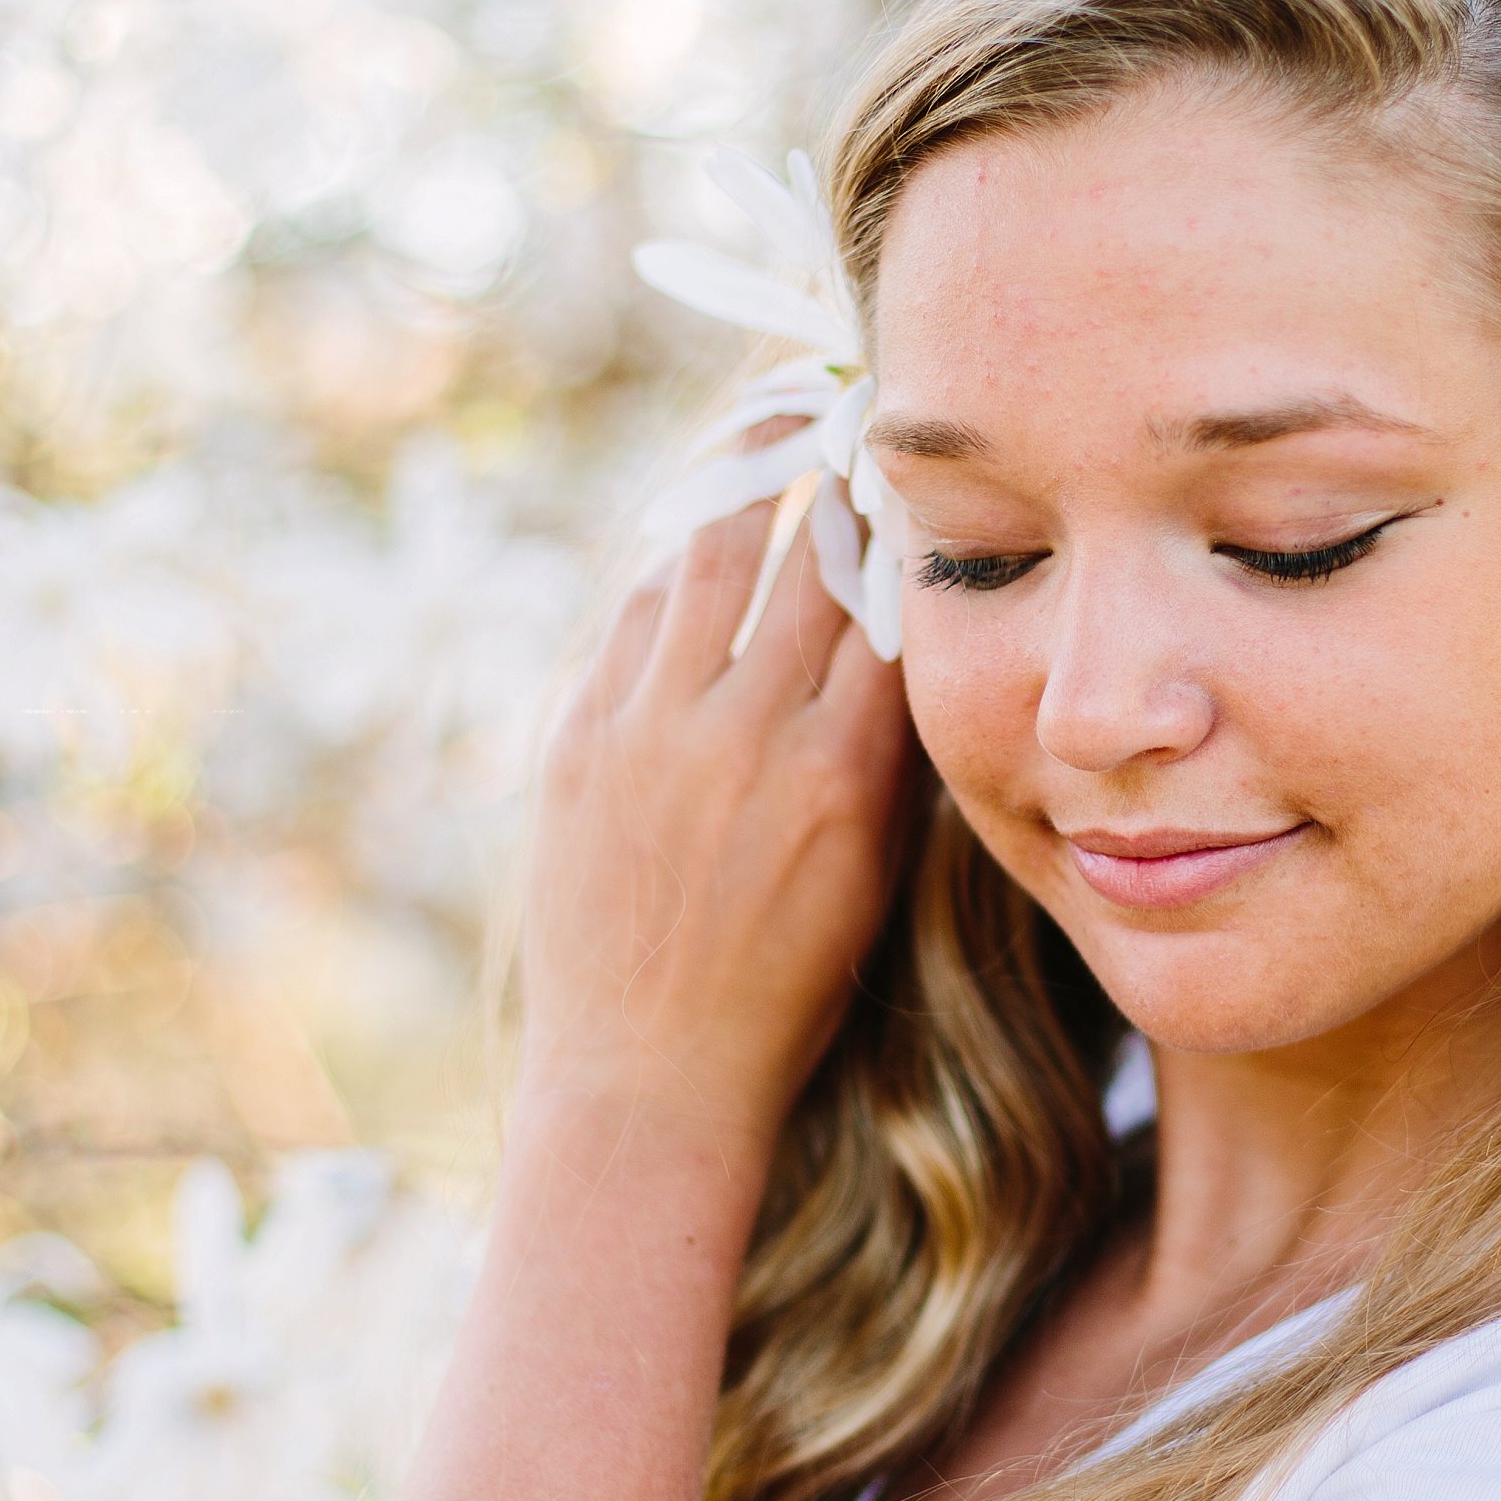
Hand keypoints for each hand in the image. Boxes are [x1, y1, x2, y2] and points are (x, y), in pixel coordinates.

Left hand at [517, 498, 909, 1144]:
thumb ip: (889, 753)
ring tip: (770, 437)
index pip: (892, 608)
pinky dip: (675, 574)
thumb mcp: (875, 874)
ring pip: (710, 560)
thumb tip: (904, 631)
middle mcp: (746, 736)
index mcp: (842, 774)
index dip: (909, 537)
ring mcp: (650, 732)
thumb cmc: (786, 986)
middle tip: (852, 429)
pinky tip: (698, 551)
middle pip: (805, 560)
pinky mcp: (578, 740)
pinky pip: (634, 617)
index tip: (923, 487)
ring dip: (747, 491)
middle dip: (834, 486)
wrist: (648, 1072)